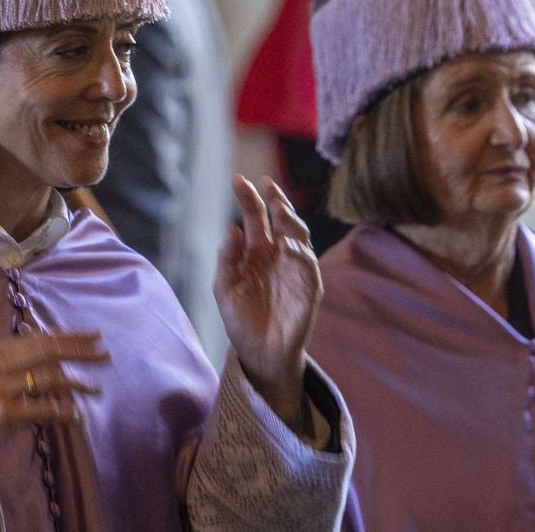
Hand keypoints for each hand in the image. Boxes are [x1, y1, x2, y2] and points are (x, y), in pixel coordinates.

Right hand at [0, 332, 107, 474]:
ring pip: (51, 381)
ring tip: (96, 390)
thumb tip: (49, 349)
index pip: (41, 339)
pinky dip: (64, 413)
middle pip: (50, 353)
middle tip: (105, 355)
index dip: (71, 338)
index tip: (94, 337)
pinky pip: (44, 411)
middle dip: (82, 353)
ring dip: (79, 385)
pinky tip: (76, 416)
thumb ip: (11, 359)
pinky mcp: (4, 417)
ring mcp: (0, 391)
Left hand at [213, 176, 319, 427]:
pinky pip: (308, 263)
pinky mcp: (309, 285)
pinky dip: (300, 251)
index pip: (254, 217)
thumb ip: (227, 259)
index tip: (239, 179)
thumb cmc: (240, 321)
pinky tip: (287, 244)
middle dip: (274, 200)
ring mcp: (295, 267)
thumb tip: (232, 227)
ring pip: (298, 234)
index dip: (249, 198)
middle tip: (265, 184)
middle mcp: (277, 254)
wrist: (261, 354)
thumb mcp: (224, 288)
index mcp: (254, 251)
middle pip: (279, 219)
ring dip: (290, 220)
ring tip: (278, 209)